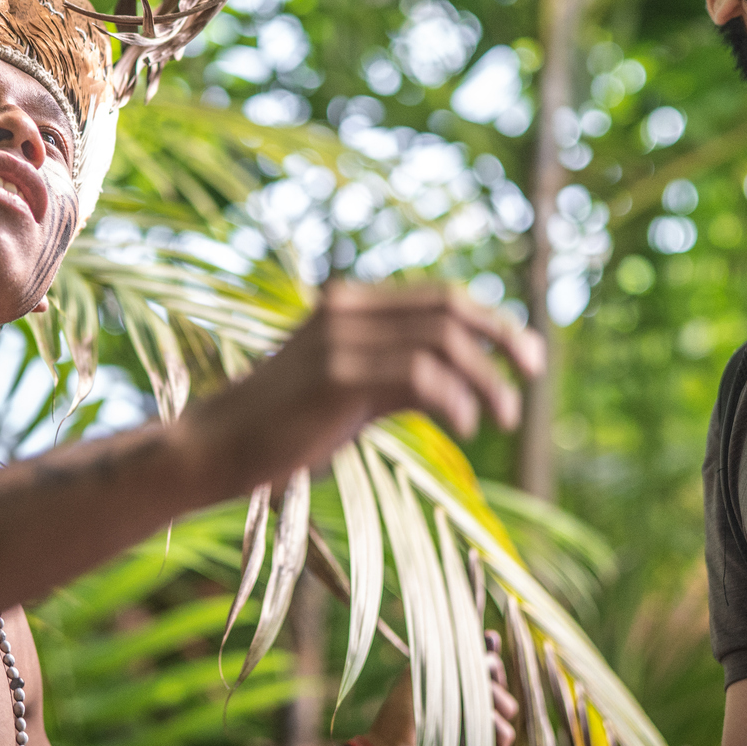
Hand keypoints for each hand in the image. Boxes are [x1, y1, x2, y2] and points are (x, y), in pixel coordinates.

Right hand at [188, 282, 543, 490]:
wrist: (213, 448)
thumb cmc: (284, 427)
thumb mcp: (351, 392)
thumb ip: (398, 376)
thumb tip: (460, 381)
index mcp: (350, 305)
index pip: (440, 297)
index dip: (494, 322)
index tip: (529, 355)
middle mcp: (346, 310)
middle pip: (449, 310)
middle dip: (502, 341)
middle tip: (533, 376)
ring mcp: (338, 339)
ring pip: (441, 342)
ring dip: (485, 380)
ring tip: (503, 417)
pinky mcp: (334, 376)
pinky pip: (417, 376)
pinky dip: (454, 400)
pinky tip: (466, 427)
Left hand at [360, 631, 521, 745]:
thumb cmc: (401, 715)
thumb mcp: (420, 674)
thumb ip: (448, 655)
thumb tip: (481, 637)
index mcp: (451, 691)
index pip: (481, 669)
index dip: (488, 653)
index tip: (489, 639)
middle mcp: (466, 712)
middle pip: (499, 684)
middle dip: (494, 671)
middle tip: (485, 667)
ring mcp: (476, 735)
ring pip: (508, 707)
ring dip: (496, 697)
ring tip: (478, 697)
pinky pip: (506, 735)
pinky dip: (496, 725)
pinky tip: (482, 720)